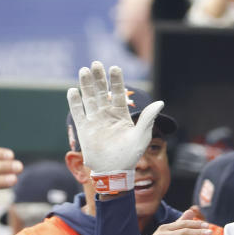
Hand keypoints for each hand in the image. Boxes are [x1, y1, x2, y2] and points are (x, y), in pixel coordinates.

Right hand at [67, 62, 162, 192]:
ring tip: (84, 71)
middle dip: (99, 78)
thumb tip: (160, 102)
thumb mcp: (142, 136)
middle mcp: (107, 115)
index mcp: (121, 115)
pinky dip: (75, 102)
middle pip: (102, 92)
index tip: (115, 68)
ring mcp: (95, 121)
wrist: (114, 171)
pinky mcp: (84, 129)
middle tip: (96, 64)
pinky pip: (78, 113)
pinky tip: (73, 91)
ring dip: (87, 85)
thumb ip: (148, 118)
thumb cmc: (130, 155)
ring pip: (90, 99)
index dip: (117, 81)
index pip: (119, 94)